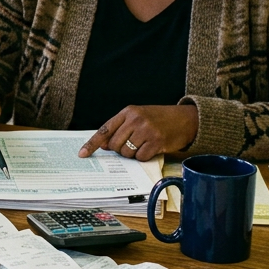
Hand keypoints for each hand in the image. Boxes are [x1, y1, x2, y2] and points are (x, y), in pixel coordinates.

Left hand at [78, 104, 198, 160]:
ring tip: (145, 144)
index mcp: (128, 112)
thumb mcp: (139, 117)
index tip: (82, 154)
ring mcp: (146, 130)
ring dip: (134, 154)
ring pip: (127, 153)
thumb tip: (105, 145)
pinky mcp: (157, 141)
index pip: (105, 129)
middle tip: (133, 144)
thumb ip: (122, 128)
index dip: (92, 143)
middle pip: (115, 145)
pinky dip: (145, 156)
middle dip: (121, 150)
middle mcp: (135, 119)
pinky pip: (141, 157)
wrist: (186, 119)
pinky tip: (153, 148)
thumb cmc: (160, 119)